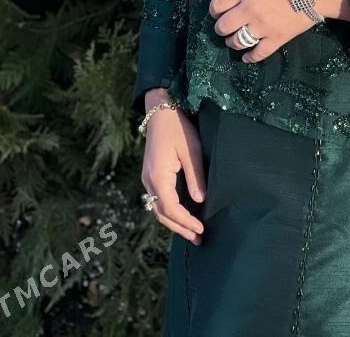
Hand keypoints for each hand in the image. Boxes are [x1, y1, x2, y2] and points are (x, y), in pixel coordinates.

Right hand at [140, 89, 204, 244]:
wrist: (160, 111)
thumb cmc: (178, 128)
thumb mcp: (191, 151)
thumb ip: (195, 176)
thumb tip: (200, 201)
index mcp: (158, 176)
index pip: (171, 208)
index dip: (186, 221)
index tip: (201, 229)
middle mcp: (149, 181)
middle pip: (162, 213)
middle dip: (180, 228)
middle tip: (198, 239)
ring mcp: (148, 179)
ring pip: (159, 208)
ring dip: (175, 222)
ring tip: (192, 232)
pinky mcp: (151, 175)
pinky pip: (159, 199)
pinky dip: (171, 211)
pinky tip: (183, 215)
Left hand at [209, 0, 349, 62]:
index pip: (217, 4)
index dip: (214, 10)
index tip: (217, 13)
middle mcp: (248, 9)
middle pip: (223, 26)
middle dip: (221, 28)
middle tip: (226, 28)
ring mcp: (262, 26)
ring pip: (237, 41)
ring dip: (232, 42)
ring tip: (235, 41)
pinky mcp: (276, 39)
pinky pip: (258, 54)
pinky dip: (250, 58)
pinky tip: (247, 57)